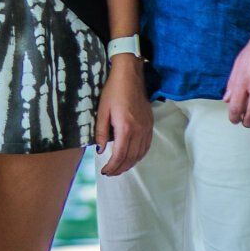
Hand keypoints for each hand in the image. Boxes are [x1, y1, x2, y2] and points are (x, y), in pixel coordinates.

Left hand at [94, 57, 152, 175]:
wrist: (130, 77)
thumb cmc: (113, 91)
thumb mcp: (102, 111)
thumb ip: (100, 132)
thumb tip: (99, 150)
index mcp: (125, 128)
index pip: (119, 155)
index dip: (112, 166)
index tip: (104, 171)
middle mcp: (138, 131)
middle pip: (130, 158)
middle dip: (119, 169)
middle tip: (110, 173)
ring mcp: (146, 129)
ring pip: (140, 154)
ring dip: (129, 164)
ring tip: (119, 169)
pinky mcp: (150, 125)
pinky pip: (146, 147)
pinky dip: (138, 156)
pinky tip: (131, 158)